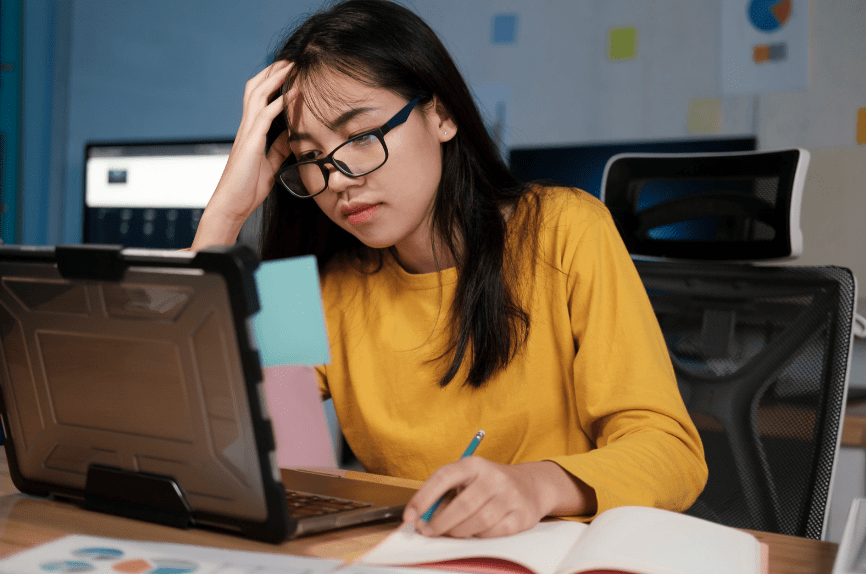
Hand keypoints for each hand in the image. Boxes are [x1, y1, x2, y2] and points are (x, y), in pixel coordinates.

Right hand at [192, 60, 296, 248]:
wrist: (232, 205)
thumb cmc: (247, 188)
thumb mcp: (270, 164)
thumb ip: (278, 148)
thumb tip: (290, 135)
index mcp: (251, 132)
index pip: (259, 98)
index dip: (271, 82)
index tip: (288, 71)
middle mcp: (246, 128)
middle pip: (256, 89)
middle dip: (272, 72)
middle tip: (290, 60)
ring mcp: (247, 133)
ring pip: (258, 96)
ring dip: (276, 79)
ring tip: (291, 66)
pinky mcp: (250, 143)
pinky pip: (265, 116)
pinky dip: (280, 102)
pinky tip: (292, 94)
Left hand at [402, 459, 596, 537]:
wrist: (531, 485)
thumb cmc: (489, 484)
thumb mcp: (467, 480)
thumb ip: (445, 495)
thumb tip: (422, 519)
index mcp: (474, 464)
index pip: (444, 477)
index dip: (423, 497)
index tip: (410, 515)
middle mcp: (493, 476)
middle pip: (462, 504)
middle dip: (441, 523)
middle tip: (429, 531)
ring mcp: (510, 495)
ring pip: (478, 521)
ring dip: (459, 532)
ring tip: (452, 532)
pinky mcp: (522, 515)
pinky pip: (495, 532)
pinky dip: (480, 536)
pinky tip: (476, 531)